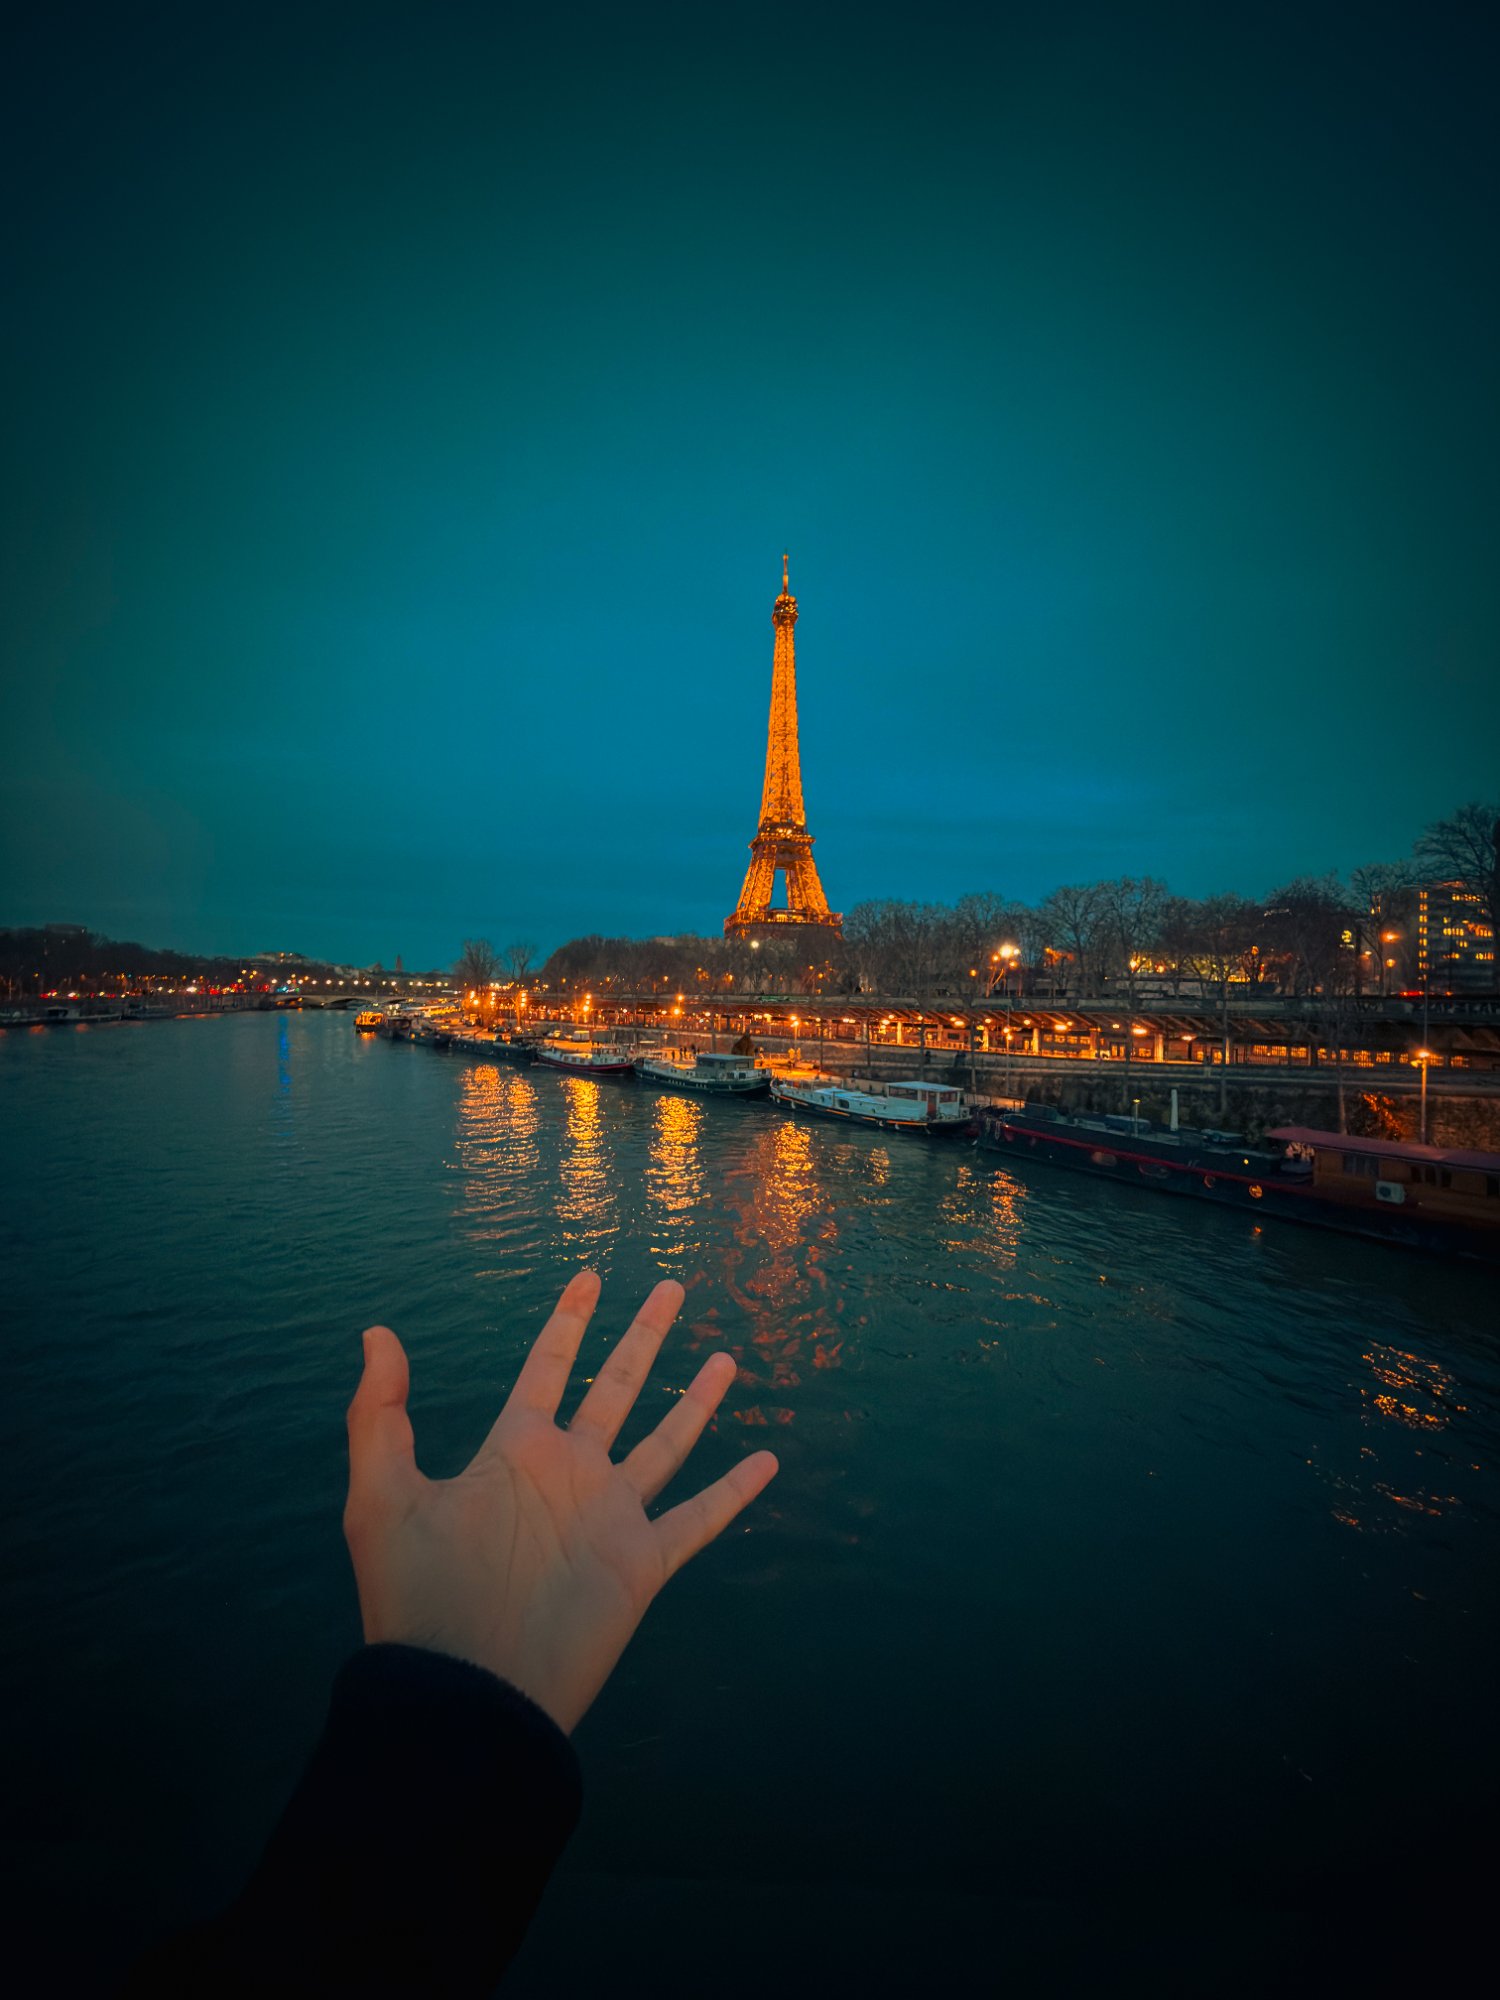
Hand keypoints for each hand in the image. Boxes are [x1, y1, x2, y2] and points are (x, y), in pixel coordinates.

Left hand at [343, 1271, 777, 1732]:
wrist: (465, 1692)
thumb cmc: (417, 1599)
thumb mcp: (382, 1497)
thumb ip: (379, 1414)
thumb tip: (376, 1332)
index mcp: (514, 1452)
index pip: (548, 1368)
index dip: (568, 1323)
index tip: (588, 1277)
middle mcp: (569, 1473)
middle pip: (617, 1388)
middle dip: (643, 1337)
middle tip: (671, 1287)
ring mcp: (608, 1517)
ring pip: (666, 1442)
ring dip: (696, 1400)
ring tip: (727, 1357)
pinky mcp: (640, 1565)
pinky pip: (697, 1519)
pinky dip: (733, 1492)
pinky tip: (765, 1461)